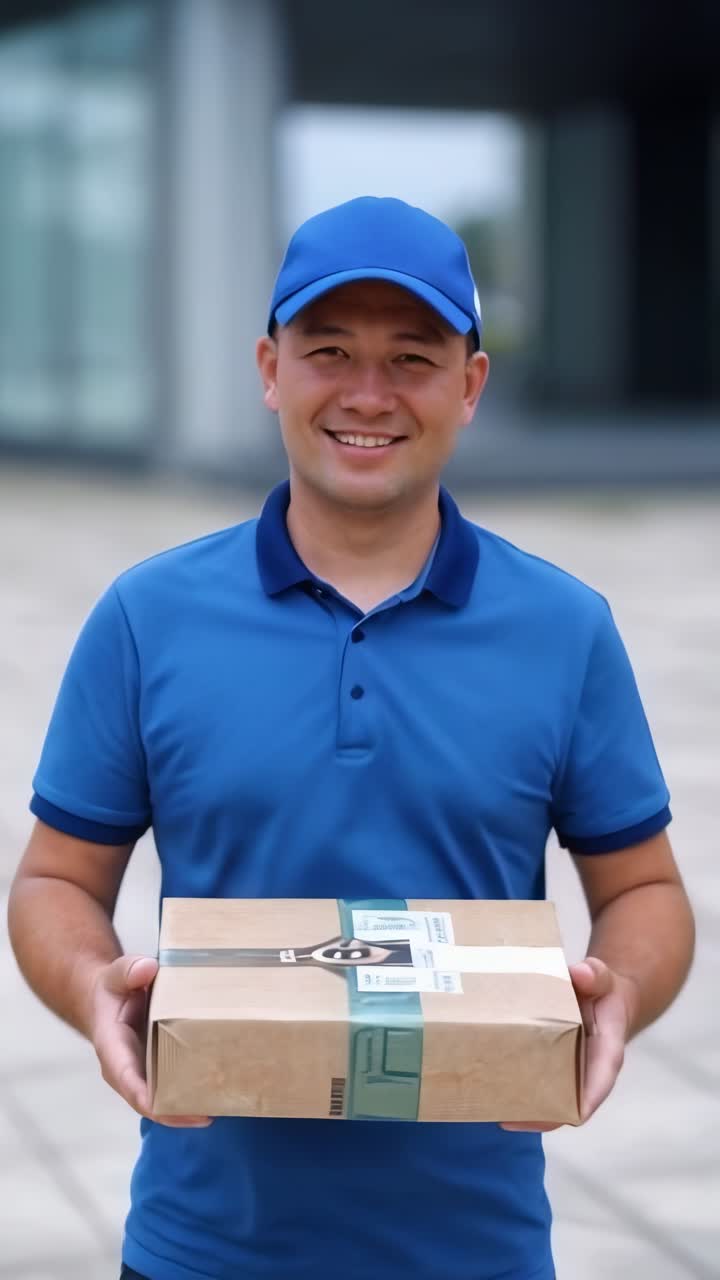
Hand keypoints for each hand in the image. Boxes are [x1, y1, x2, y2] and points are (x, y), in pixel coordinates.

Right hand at [91, 954, 211, 1127]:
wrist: (107, 999)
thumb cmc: (113, 989)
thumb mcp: (116, 974)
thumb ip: (128, 970)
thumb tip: (147, 969)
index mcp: (113, 1049)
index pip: (127, 1080)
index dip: (147, 1098)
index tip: (167, 1108)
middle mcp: (127, 1070)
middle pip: (150, 1101)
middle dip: (176, 1112)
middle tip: (209, 1115)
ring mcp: (143, 1073)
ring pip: (164, 1100)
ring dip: (189, 1108)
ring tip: (221, 1107)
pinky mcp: (158, 1070)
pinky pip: (175, 1087)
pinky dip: (194, 1092)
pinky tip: (220, 1092)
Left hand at [500, 955, 635, 1132]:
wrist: (603, 995)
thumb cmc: (604, 990)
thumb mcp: (602, 978)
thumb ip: (594, 974)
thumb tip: (579, 973)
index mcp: (606, 1054)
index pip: (599, 1085)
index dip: (584, 1102)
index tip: (566, 1116)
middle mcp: (588, 1071)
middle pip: (569, 1104)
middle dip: (542, 1116)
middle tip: (508, 1117)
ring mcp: (570, 1072)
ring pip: (551, 1101)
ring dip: (526, 1109)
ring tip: (493, 1108)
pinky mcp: (554, 1066)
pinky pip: (539, 1084)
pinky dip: (520, 1089)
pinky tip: (494, 1087)